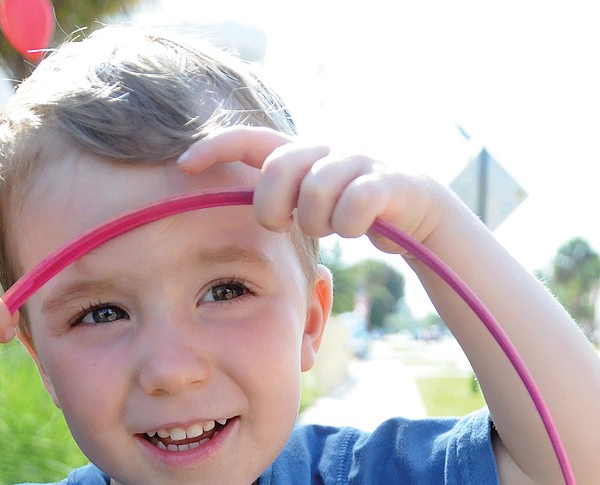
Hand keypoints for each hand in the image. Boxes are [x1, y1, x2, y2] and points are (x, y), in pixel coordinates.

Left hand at [178, 126, 452, 255]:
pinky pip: (355, 205)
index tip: (185, 165)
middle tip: (284, 225)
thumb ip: (275, 206)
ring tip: (332, 228)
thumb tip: (229, 224)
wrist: (413, 210)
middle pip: (279, 169)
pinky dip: (351, 224)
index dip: (217, 148)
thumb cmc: (348, 214)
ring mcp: (356, 161)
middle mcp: (324, 149)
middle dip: (273, 206)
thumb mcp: (305, 208)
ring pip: (317, 193)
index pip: (251, 140)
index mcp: (300, 155)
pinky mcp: (387, 180)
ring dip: (319, 222)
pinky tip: (362, 228)